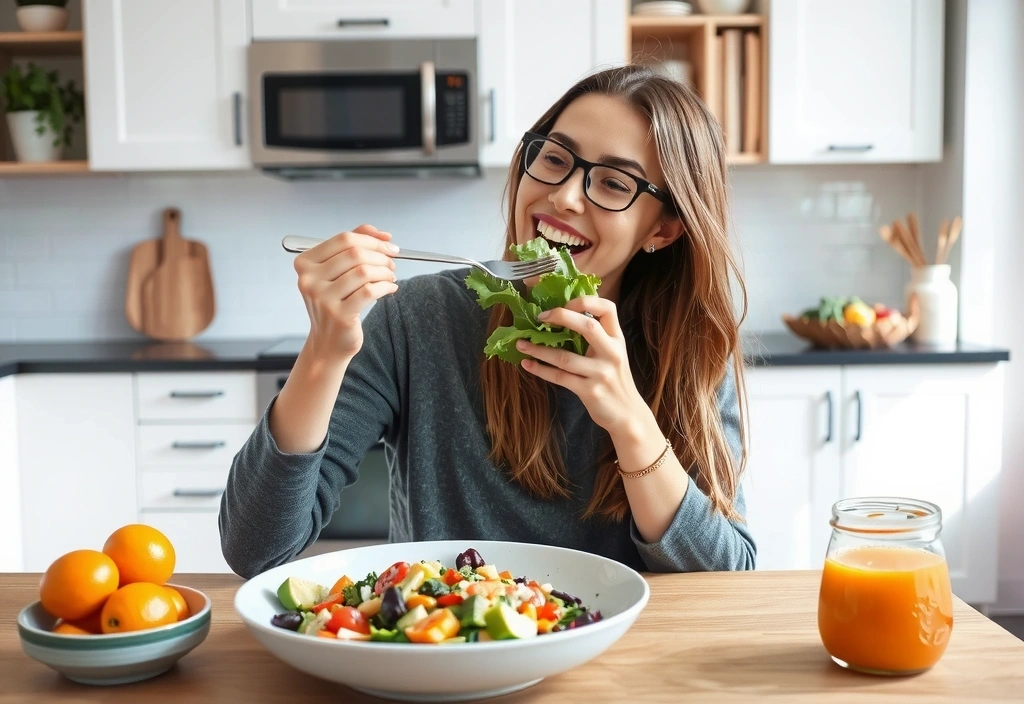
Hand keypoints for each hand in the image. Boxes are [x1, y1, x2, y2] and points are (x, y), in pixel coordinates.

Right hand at [293, 224, 397, 362]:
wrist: (328, 343)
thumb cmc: (334, 304)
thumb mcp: (336, 273)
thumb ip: (354, 248)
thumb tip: (382, 234)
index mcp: (305, 263)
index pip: (343, 239)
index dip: (371, 239)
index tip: (388, 244)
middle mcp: (309, 279)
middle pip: (354, 253)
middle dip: (380, 255)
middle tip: (391, 262)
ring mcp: (322, 298)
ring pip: (364, 271)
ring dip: (385, 271)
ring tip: (391, 276)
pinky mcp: (339, 315)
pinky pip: (370, 291)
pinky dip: (386, 286)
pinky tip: (390, 288)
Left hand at [516, 296, 647, 432]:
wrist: (628, 414)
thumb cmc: (614, 380)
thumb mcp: (612, 354)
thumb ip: (596, 337)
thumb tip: (563, 317)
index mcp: (616, 339)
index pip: (608, 309)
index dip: (585, 301)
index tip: (564, 304)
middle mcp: (612, 353)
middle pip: (587, 326)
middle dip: (561, 316)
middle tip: (539, 317)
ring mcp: (601, 373)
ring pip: (565, 356)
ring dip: (539, 349)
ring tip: (520, 344)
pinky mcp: (590, 391)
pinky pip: (560, 377)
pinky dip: (541, 370)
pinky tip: (528, 364)